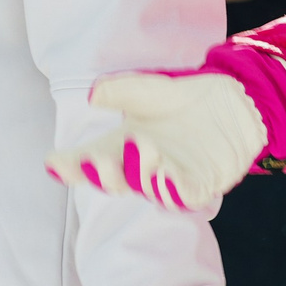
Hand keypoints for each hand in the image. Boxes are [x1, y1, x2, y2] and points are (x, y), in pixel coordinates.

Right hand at [47, 70, 269, 209]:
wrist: (232, 102)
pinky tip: (166, 177)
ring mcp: (170, 179)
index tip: (54, 162)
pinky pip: (184, 196)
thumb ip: (122, 90)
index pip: (88, 160)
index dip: (70, 166)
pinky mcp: (201, 184)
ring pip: (148, 189)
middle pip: (115, 180)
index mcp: (120, 147)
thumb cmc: (180, 100)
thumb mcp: (150, 89)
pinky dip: (173, 192)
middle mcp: (140, 168)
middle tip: (96, 161)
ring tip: (139, 153)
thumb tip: (94, 95)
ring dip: (141, 177)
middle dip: (104, 174)